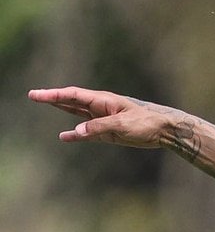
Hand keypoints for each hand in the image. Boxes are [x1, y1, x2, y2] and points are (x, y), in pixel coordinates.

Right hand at [28, 86, 178, 148]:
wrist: (164, 131)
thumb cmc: (146, 123)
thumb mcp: (122, 125)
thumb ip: (98, 127)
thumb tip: (77, 131)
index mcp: (102, 100)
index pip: (73, 95)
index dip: (53, 95)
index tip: (37, 94)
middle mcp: (100, 108)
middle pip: (72, 101)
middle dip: (53, 98)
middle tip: (33, 95)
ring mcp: (103, 120)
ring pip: (78, 114)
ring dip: (62, 110)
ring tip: (45, 104)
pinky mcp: (108, 132)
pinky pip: (87, 133)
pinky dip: (76, 134)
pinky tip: (65, 136)